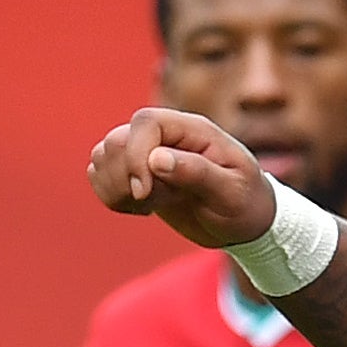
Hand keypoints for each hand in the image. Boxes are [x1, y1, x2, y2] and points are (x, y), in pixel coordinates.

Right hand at [88, 108, 277, 248]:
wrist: (246, 224)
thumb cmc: (247, 205)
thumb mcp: (232, 193)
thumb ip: (197, 173)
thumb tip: (156, 159)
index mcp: (193, 130)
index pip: (145, 123)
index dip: (135, 155)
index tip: (144, 192)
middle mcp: (166, 136)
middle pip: (117, 139)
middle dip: (125, 178)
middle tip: (153, 203)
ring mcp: (147, 153)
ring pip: (102, 155)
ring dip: (116, 187)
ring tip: (149, 206)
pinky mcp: (136, 174)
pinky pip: (99, 174)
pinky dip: (110, 195)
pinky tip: (140, 208)